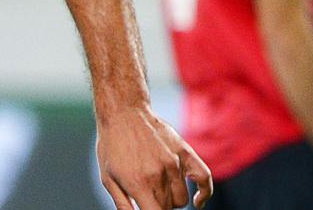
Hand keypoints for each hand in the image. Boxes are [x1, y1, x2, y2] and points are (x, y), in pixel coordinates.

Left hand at [96, 105, 212, 208]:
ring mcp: (174, 163)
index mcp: (138, 184)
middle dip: (157, 206)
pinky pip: (205, 178)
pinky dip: (204, 193)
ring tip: (157, 188)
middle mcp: (159, 175)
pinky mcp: (184, 152)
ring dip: (171, 199)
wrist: (123, 112)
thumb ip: (123, 205)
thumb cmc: (111, 146)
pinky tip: (198, 201)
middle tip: (145, 196)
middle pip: (168, 209)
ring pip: (181, 199)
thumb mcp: (108, 178)